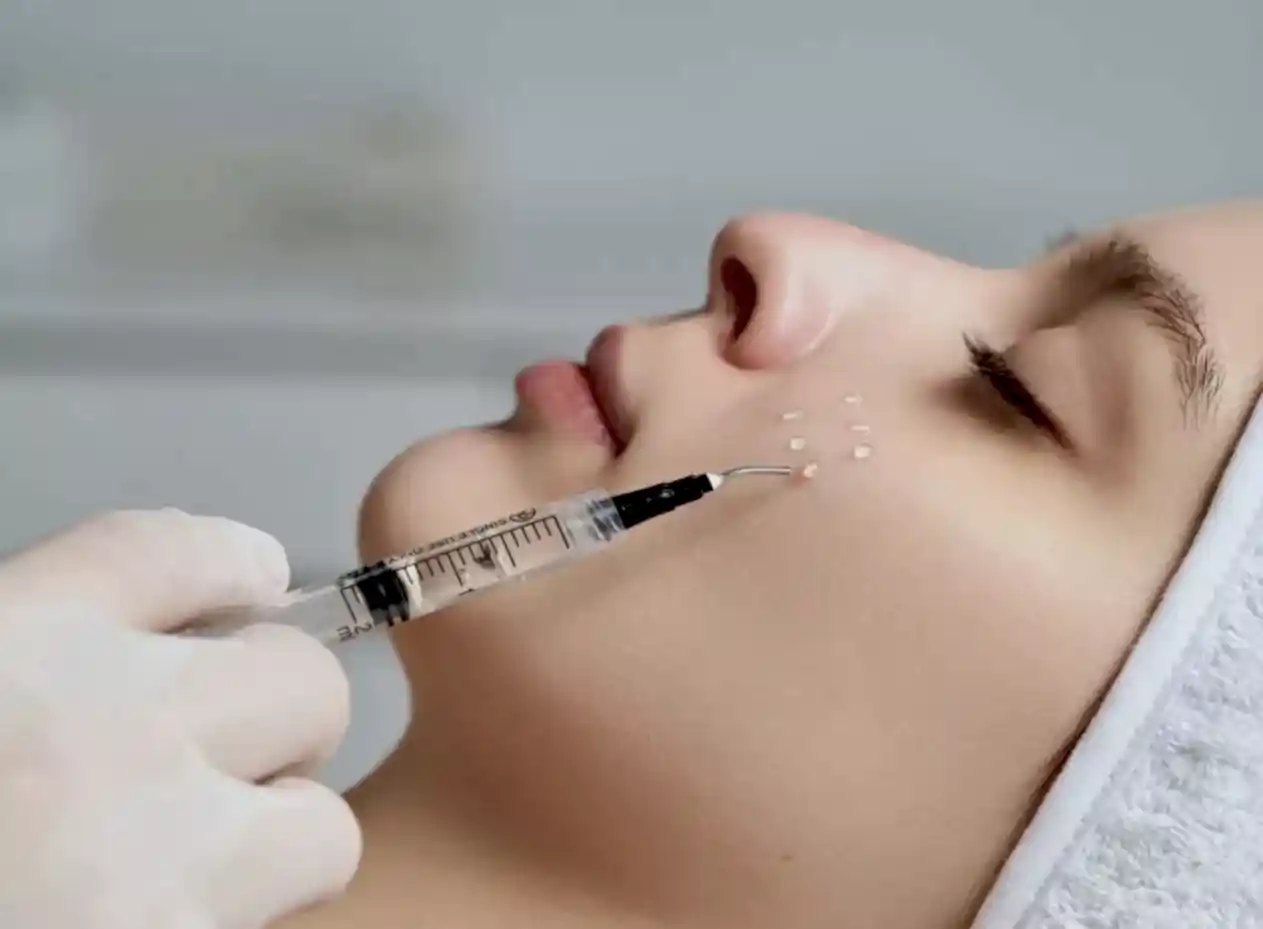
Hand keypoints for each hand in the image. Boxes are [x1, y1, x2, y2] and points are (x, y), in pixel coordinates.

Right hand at [0, 509, 359, 928]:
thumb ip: (40, 662)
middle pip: (300, 675)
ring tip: (184, 876)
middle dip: (281, 716)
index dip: (232, 562)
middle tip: (225, 764)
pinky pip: (273, 926)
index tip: (257, 576)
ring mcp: (151, 857)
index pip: (174, 551)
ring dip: (275, 848)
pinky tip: (140, 927)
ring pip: (322, 826)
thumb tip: (141, 650)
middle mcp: (95, 728)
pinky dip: (228, 928)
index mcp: (9, 645)